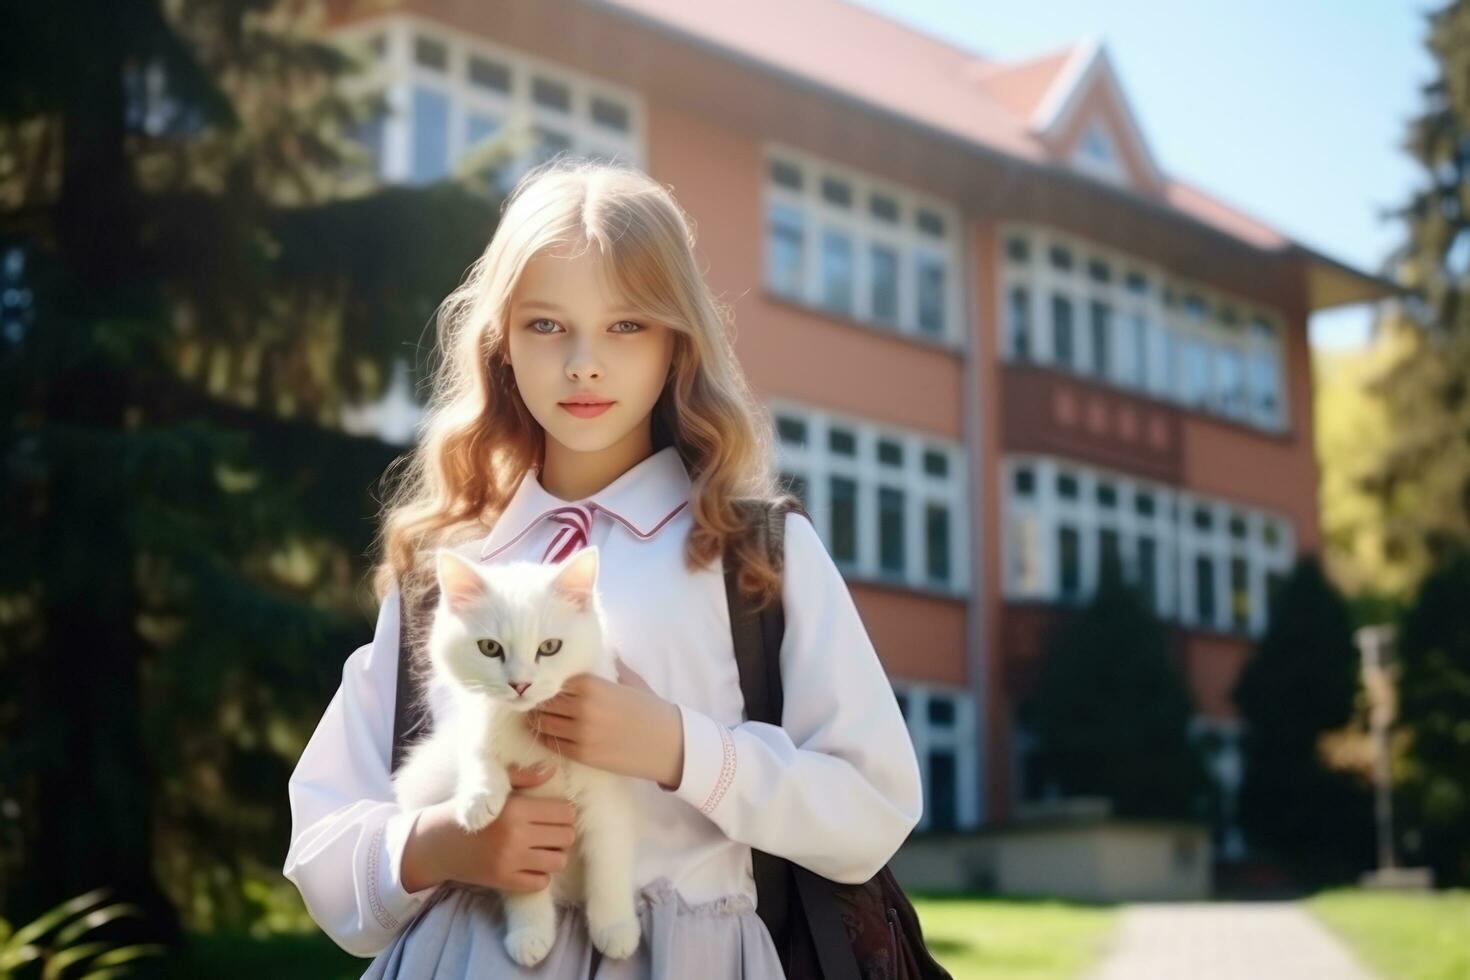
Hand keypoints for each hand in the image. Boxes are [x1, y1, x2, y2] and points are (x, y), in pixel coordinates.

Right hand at [402, 764, 576, 893]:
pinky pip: (541, 883)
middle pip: (566, 837)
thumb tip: (552, 769)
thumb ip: (524, 776)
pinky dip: (540, 874)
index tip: (554, 812)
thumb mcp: (492, 787)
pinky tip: (529, 864)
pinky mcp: (504, 882)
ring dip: (555, 854)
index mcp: (516, 809)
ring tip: (542, 847)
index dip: (564, 811)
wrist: (435, 844)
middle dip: (562, 832)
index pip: (565, 812)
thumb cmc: (466, 810)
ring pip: (559, 861)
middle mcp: (516, 836)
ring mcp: (511, 862)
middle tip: (549, 830)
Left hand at [525, 659, 683, 786]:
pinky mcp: (583, 754)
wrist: (668, 744)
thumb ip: (611, 666)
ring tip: (535, 717)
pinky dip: (546, 737)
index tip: (537, 684)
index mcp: (592, 684)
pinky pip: (553, 744)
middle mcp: (582, 707)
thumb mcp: (631, 680)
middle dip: (536, 703)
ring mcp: (581, 733)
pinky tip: (548, 733)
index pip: (552, 681)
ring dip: (536, 721)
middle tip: (532, 702)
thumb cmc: (651, 709)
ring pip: (543, 725)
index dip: (543, 683)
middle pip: (543, 703)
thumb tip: (599, 650)